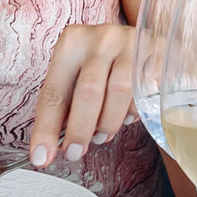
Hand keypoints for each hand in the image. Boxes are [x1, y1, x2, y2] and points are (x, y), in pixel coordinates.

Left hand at [29, 23, 137, 167]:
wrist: (147, 40)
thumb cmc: (107, 62)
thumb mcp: (81, 73)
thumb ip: (68, 103)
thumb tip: (53, 143)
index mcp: (72, 43)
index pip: (54, 92)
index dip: (46, 129)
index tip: (40, 156)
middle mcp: (99, 39)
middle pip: (88, 92)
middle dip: (80, 130)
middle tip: (76, 152)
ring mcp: (129, 43)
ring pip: (119, 93)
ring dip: (109, 123)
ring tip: (103, 134)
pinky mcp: (155, 53)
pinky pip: (145, 91)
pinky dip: (134, 112)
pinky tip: (127, 115)